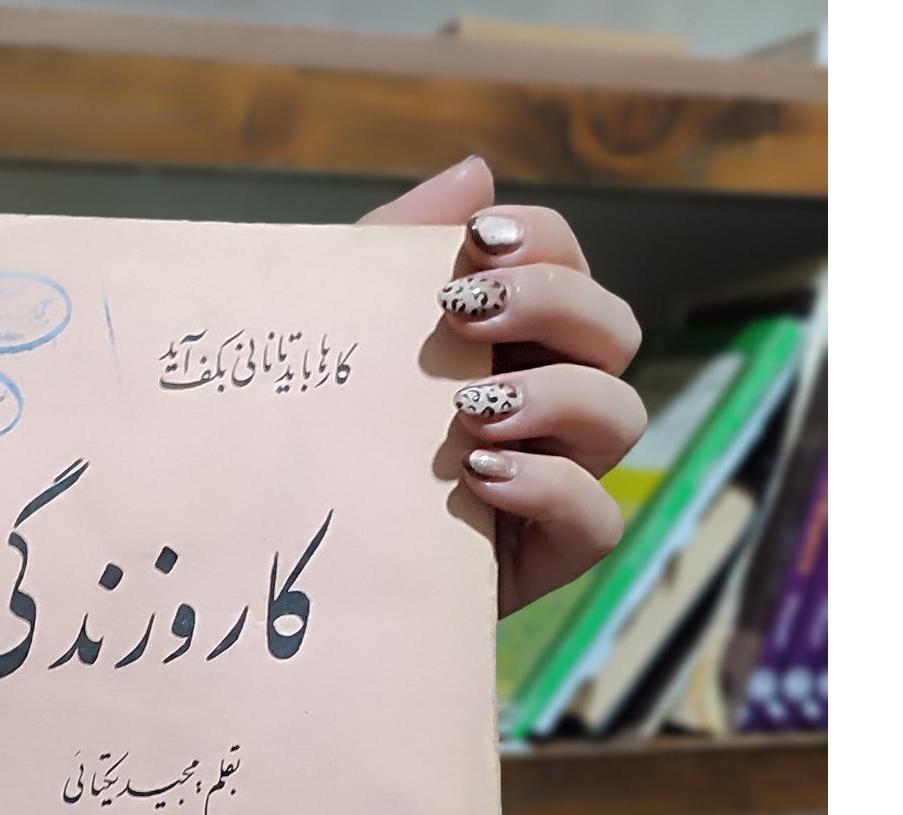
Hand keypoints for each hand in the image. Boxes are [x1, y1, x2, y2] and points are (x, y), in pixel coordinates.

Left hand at [362, 157, 646, 616]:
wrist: (281, 555)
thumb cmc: (320, 434)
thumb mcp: (344, 335)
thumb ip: (399, 248)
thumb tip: (476, 170)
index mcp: (512, 340)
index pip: (568, 266)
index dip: (543, 242)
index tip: (476, 244)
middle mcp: (548, 402)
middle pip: (614, 331)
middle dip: (553, 305)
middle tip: (466, 314)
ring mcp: (556, 478)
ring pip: (621, 416)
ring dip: (556, 396)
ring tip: (469, 409)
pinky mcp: (544, 555)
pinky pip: (597, 519)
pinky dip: (550, 487)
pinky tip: (481, 476)